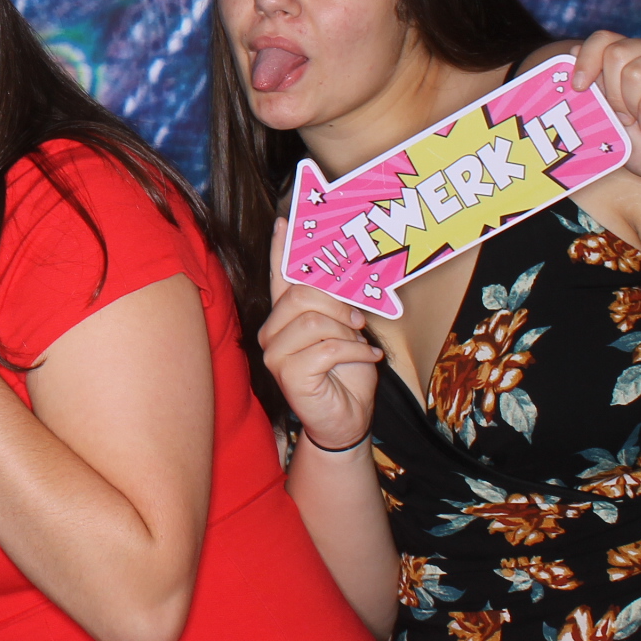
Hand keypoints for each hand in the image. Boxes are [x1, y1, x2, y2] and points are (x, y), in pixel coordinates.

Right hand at [260, 219, 380, 451]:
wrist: (347, 418)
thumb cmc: (347, 374)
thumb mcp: (348, 330)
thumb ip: (339, 304)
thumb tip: (346, 276)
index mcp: (287, 316)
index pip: (279, 276)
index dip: (280, 249)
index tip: (285, 222)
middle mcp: (274, 330)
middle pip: (302, 296)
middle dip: (338, 305)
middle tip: (358, 320)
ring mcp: (275, 353)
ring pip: (314, 322)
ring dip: (348, 333)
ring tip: (361, 344)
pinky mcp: (287, 373)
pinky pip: (326, 349)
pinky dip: (355, 352)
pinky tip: (367, 358)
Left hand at [570, 30, 640, 206]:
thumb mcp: (608, 113)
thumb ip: (594, 84)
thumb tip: (572, 51)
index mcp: (638, 54)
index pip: (603, 39)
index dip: (586, 61)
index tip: (579, 88)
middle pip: (616, 54)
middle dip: (612, 94)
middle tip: (629, 116)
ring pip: (634, 74)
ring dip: (633, 110)